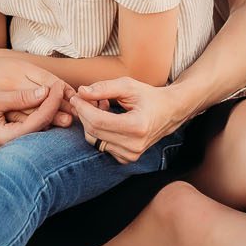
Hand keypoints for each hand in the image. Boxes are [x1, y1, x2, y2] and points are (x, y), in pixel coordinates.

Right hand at [0, 84, 66, 152]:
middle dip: (55, 108)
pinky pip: (28, 130)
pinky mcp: (8, 142)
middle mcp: (12, 146)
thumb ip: (18, 98)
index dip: (52, 101)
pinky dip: (37, 116)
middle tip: (64, 90)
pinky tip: (42, 105)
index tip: (57, 86)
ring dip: (48, 112)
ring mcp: (10, 146)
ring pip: (37, 130)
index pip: (41, 119)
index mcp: (9, 137)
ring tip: (57, 96)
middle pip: (43, 127)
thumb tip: (43, 92)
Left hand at [70, 78, 191, 162]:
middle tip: (85, 99)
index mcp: (136, 126)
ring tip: (101, 107)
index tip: (76, 96)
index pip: (97, 121)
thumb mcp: (128, 86)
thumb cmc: (149, 97)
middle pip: (94, 131)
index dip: (83, 108)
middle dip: (84, 114)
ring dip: (91, 122)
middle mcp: (134, 145)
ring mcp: (131, 154)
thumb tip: (81, 92)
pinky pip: (101, 146)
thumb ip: (103, 88)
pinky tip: (107, 120)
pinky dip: (99, 132)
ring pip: (94, 140)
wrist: (169, 112)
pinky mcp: (127, 158)